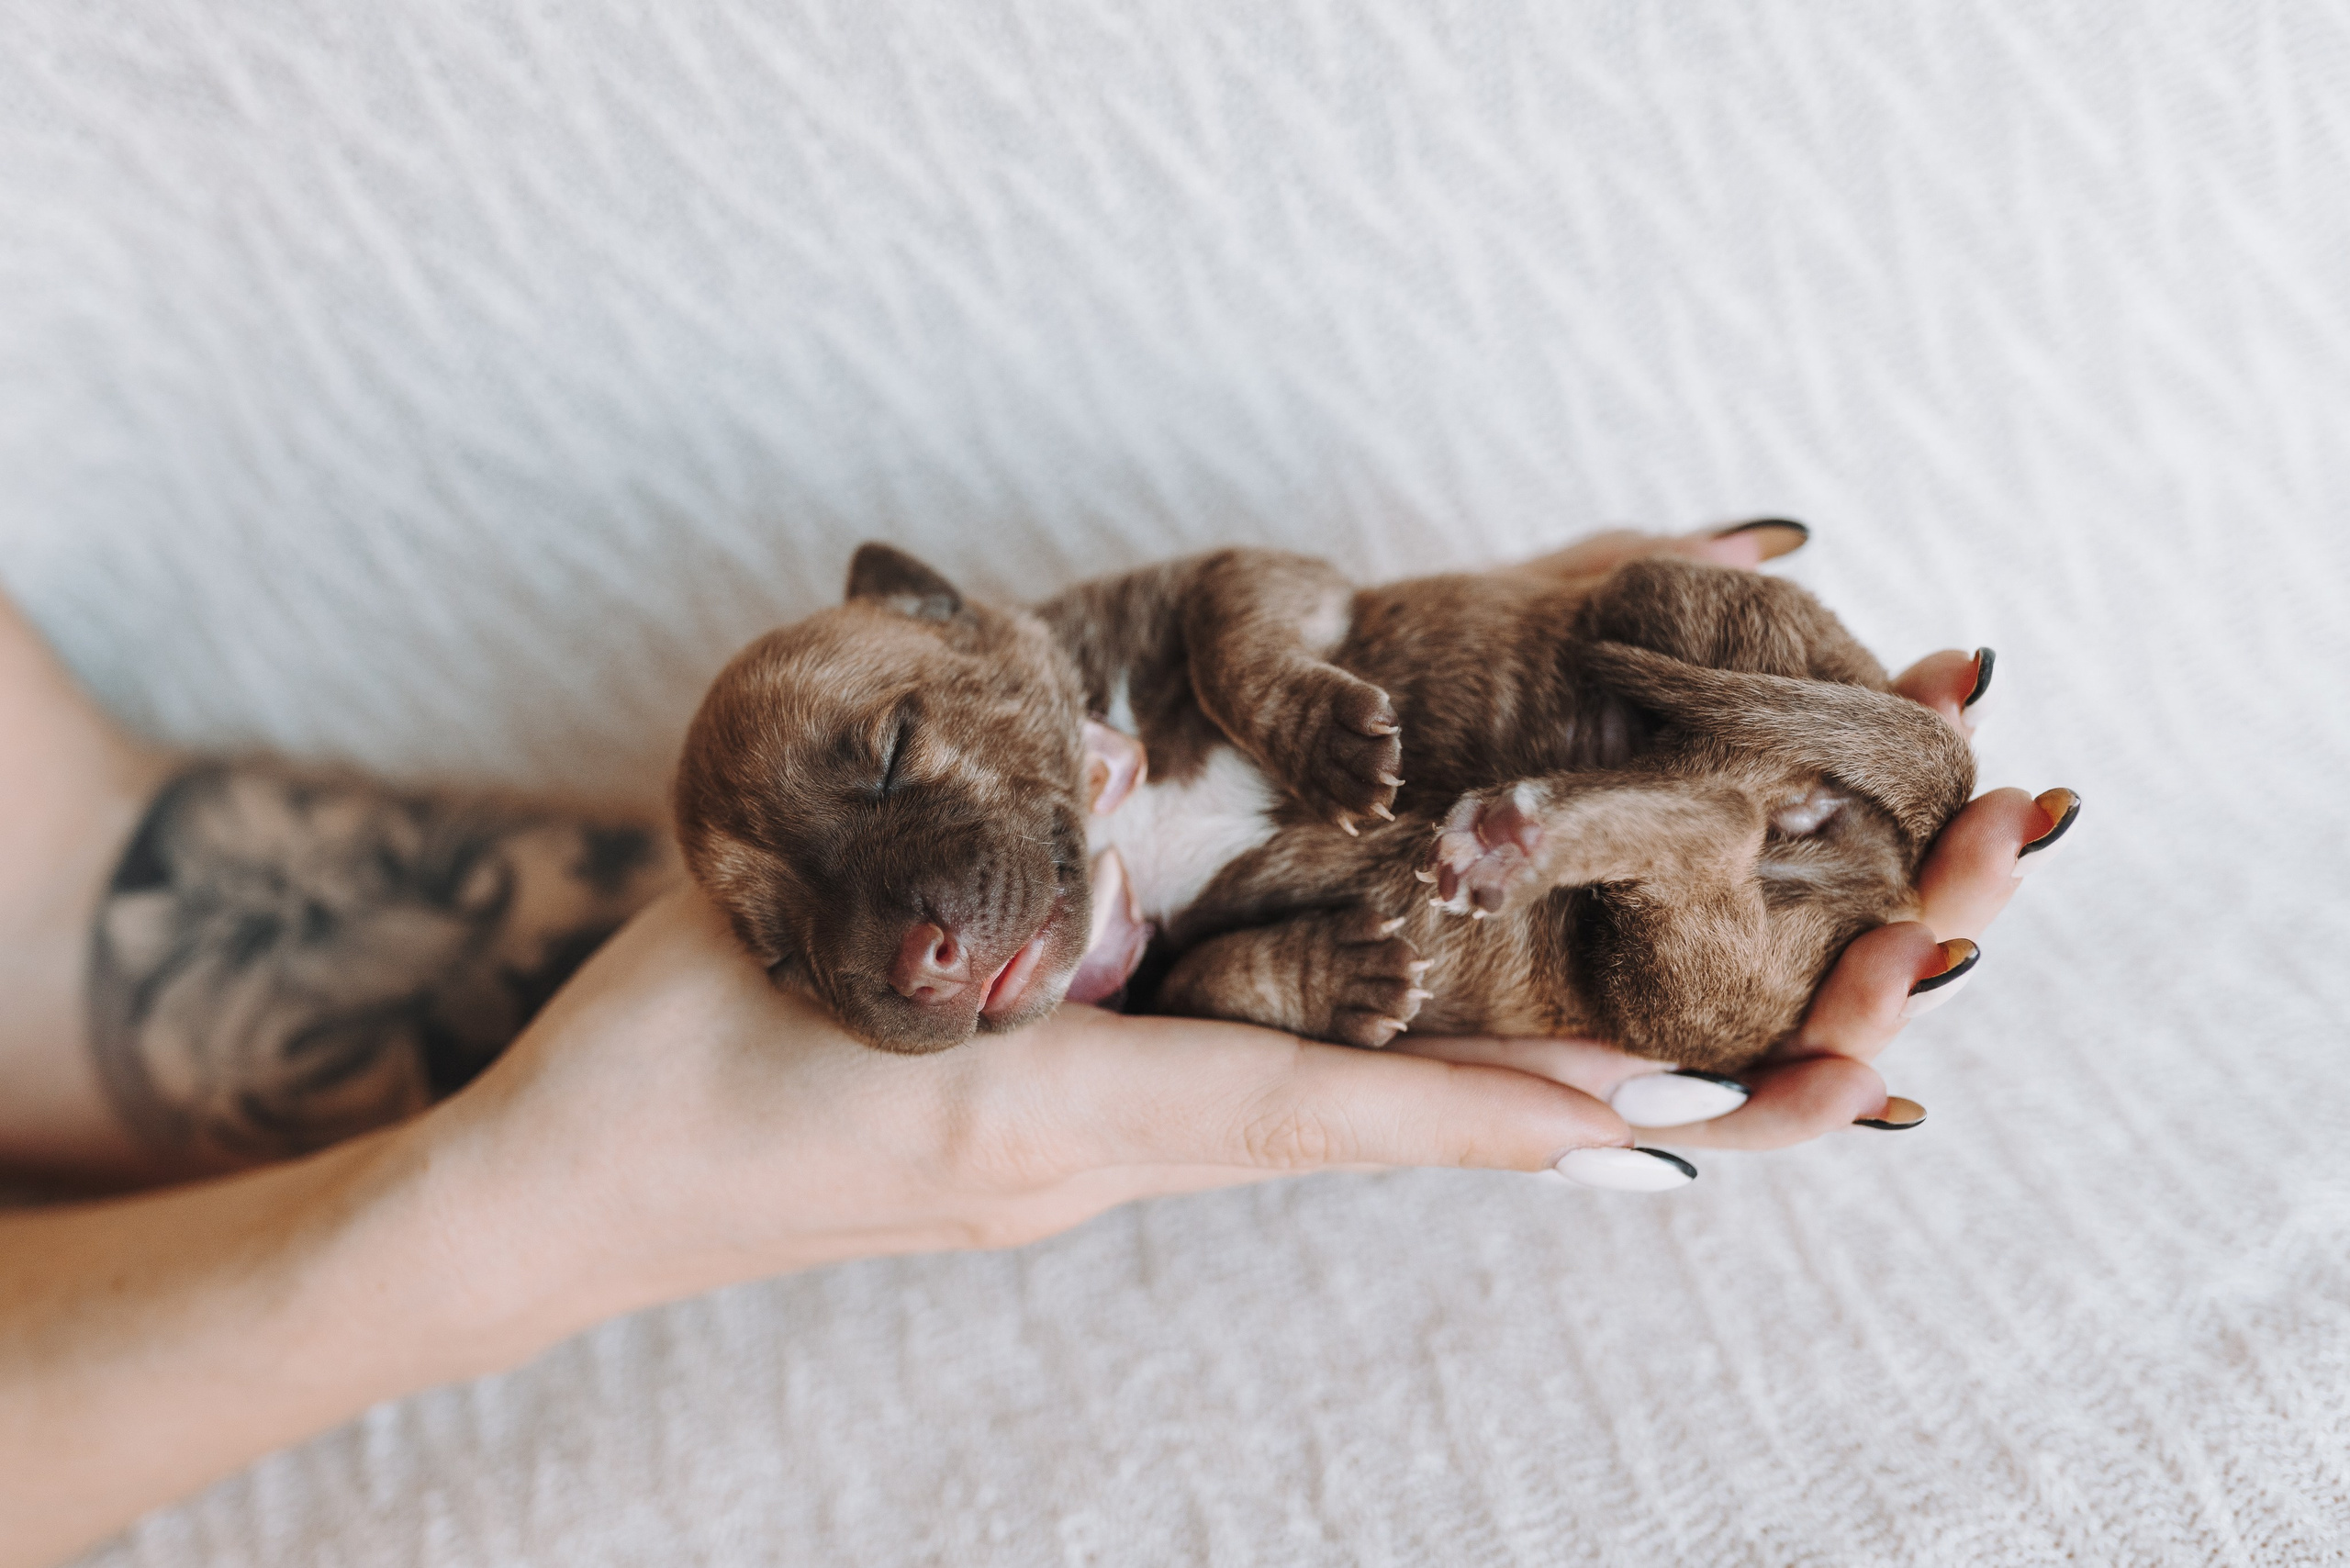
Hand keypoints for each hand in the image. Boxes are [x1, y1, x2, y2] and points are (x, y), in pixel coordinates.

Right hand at [432, 884, 1640, 1329]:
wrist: (554, 1207)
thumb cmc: (657, 1060)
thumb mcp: (806, 924)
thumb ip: (970, 858)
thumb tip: (1109, 790)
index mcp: (1034, 1117)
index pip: (1292, 1116)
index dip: (1470, 1110)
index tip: (1646, 1119)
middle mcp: (1082, 1170)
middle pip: (1329, 1131)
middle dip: (1515, 1112)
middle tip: (1714, 1095)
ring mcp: (1062, 1181)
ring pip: (1282, 1120)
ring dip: (1434, 1093)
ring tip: (1602, 1065)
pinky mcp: (1032, 1158)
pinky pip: (1210, 1109)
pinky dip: (1320, 1078)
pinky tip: (1378, 1038)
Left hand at [1394, 520, 2073, 1153]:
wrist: (1255, 784)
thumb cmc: (1400, 702)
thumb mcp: (1546, 632)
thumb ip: (1659, 592)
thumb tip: (1777, 539)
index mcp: (1715, 824)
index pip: (1859, 807)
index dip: (1924, 756)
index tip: (1960, 685)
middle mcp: (1702, 924)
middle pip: (1871, 934)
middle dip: (1962, 883)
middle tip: (2016, 818)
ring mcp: (1655, 1006)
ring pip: (1820, 1039)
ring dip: (1894, 996)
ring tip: (1930, 941)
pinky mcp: (1585, 1081)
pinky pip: (1713, 1121)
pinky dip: (1792, 1103)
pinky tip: (1857, 1079)